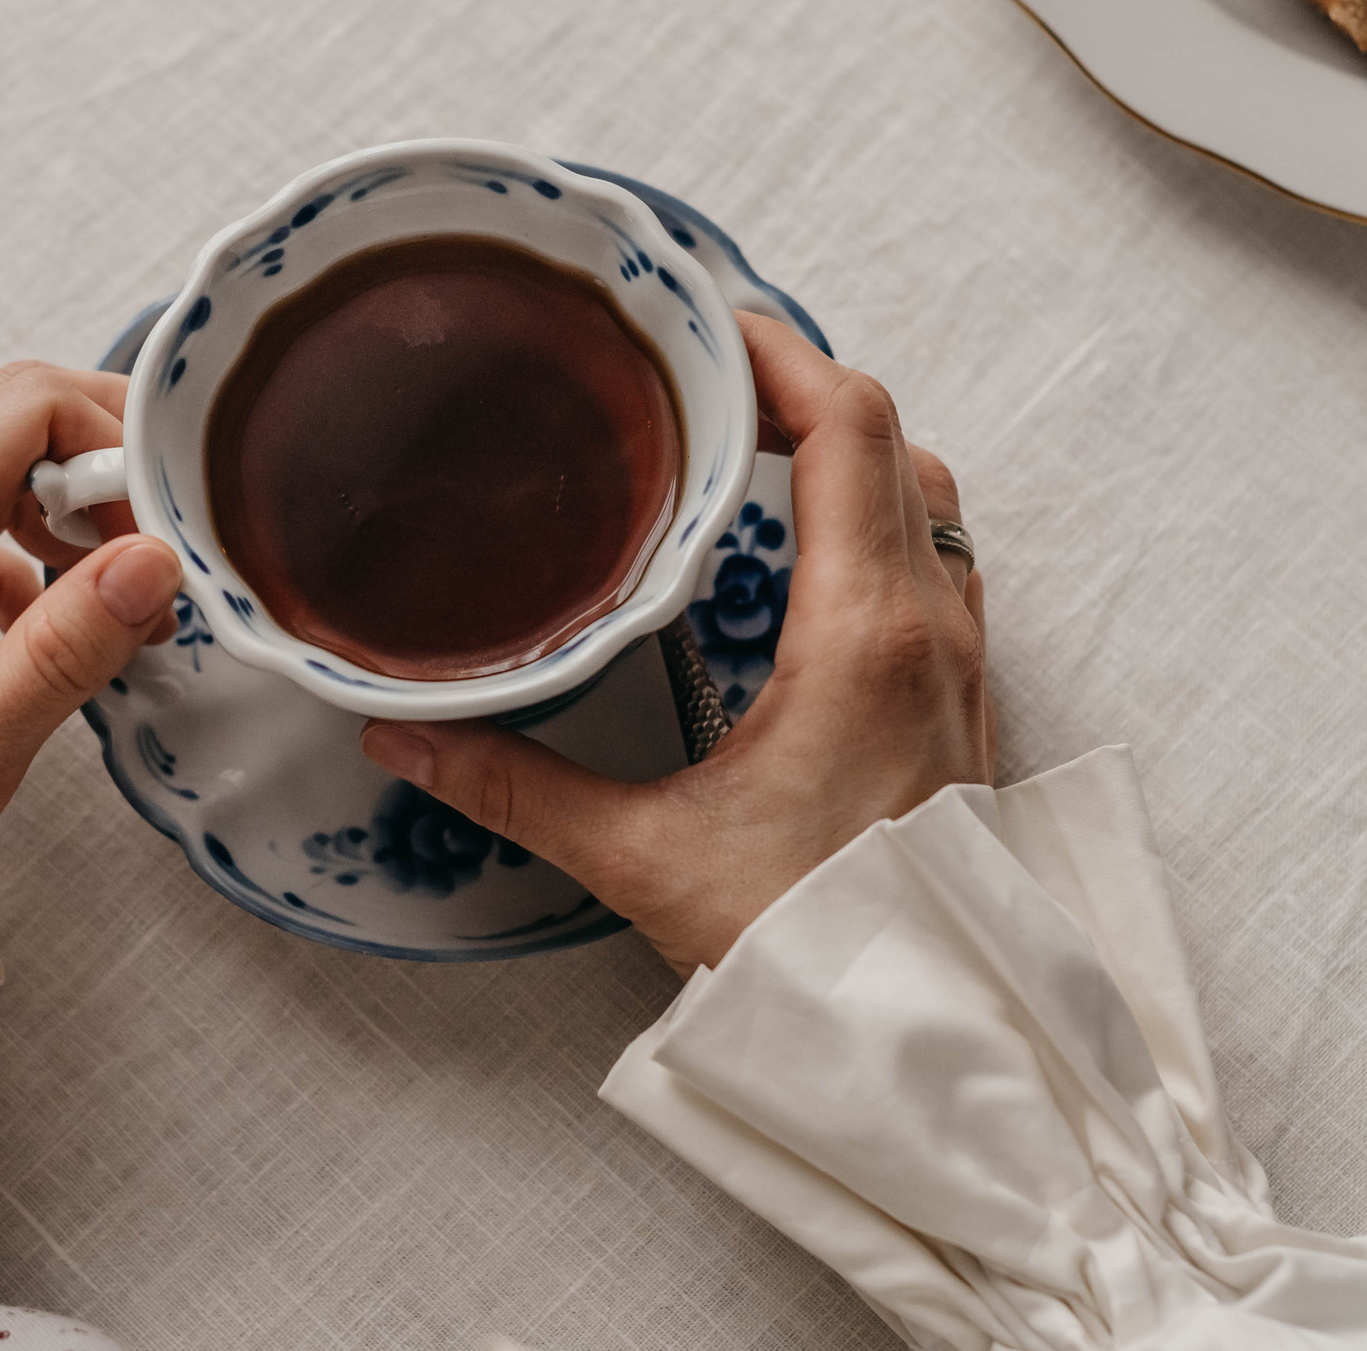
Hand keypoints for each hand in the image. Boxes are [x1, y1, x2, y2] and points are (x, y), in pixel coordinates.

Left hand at [0, 363, 184, 1056]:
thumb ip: (59, 656)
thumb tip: (155, 563)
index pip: (27, 406)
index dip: (119, 444)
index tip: (171, 533)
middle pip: (8, 416)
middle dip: (104, 469)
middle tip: (160, 569)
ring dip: (63, 511)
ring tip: (112, 610)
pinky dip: (14, 550)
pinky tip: (41, 632)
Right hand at [359, 315, 993, 978]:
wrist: (926, 1042)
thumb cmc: (814, 949)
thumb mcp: (645, 858)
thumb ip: (515, 783)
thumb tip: (403, 740)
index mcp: (867, 633)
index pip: (846, 426)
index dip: (778, 351)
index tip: (701, 323)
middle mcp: (933, 627)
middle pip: (890, 436)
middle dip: (798, 381)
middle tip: (699, 374)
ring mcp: (964, 663)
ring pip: (926, 494)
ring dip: (849, 445)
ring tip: (749, 440)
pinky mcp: (964, 702)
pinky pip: (938, 558)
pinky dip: (878, 512)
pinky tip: (806, 549)